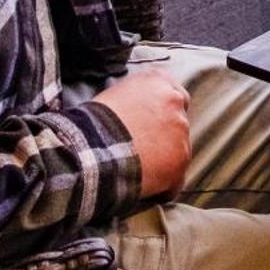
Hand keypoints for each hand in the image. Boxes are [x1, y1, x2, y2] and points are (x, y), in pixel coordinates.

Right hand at [95, 67, 191, 200]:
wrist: (89, 151)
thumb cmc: (92, 125)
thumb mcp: (115, 95)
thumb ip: (138, 97)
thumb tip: (140, 110)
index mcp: (158, 81)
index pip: (173, 94)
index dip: (162, 114)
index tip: (152, 127)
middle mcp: (175, 101)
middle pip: (178, 121)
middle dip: (165, 135)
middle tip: (142, 150)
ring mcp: (180, 132)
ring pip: (179, 149)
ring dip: (164, 159)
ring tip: (138, 170)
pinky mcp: (179, 161)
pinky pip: (176, 179)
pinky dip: (163, 186)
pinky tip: (144, 188)